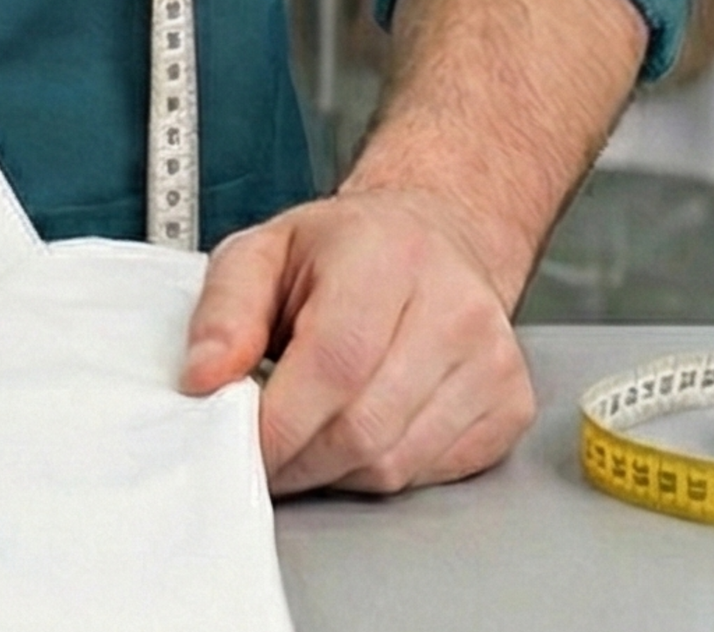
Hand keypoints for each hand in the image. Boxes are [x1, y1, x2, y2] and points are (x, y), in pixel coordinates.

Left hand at [179, 186, 537, 495]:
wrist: (433, 239)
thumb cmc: (343, 251)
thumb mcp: (261, 253)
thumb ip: (223, 313)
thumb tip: (203, 378)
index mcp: (386, 257)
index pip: (334, 364)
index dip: (277, 422)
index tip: (237, 443)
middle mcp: (454, 308)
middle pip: (363, 427)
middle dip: (296, 458)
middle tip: (261, 449)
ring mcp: (493, 361)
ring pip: (395, 462)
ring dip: (333, 469)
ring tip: (308, 432)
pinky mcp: (510, 404)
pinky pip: (429, 474)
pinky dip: (380, 471)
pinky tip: (361, 430)